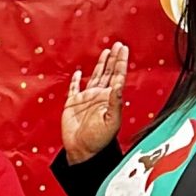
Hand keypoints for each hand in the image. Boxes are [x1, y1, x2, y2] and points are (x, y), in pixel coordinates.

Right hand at [62, 44, 128, 162]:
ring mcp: (86, 99)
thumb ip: (115, 102)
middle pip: (108, 73)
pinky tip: (78, 73)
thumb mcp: (111, 122)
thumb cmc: (98, 140)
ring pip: (95, 77)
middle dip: (113, 59)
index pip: (117, 76)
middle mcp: (99, 96)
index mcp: (109, 99)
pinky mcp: (72, 104)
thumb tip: (118, 85)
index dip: (120, 62)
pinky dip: (76, 80)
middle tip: (118, 44)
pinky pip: (74, 88)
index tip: (123, 48)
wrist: (82, 151)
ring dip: (101, 65)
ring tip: (106, 52)